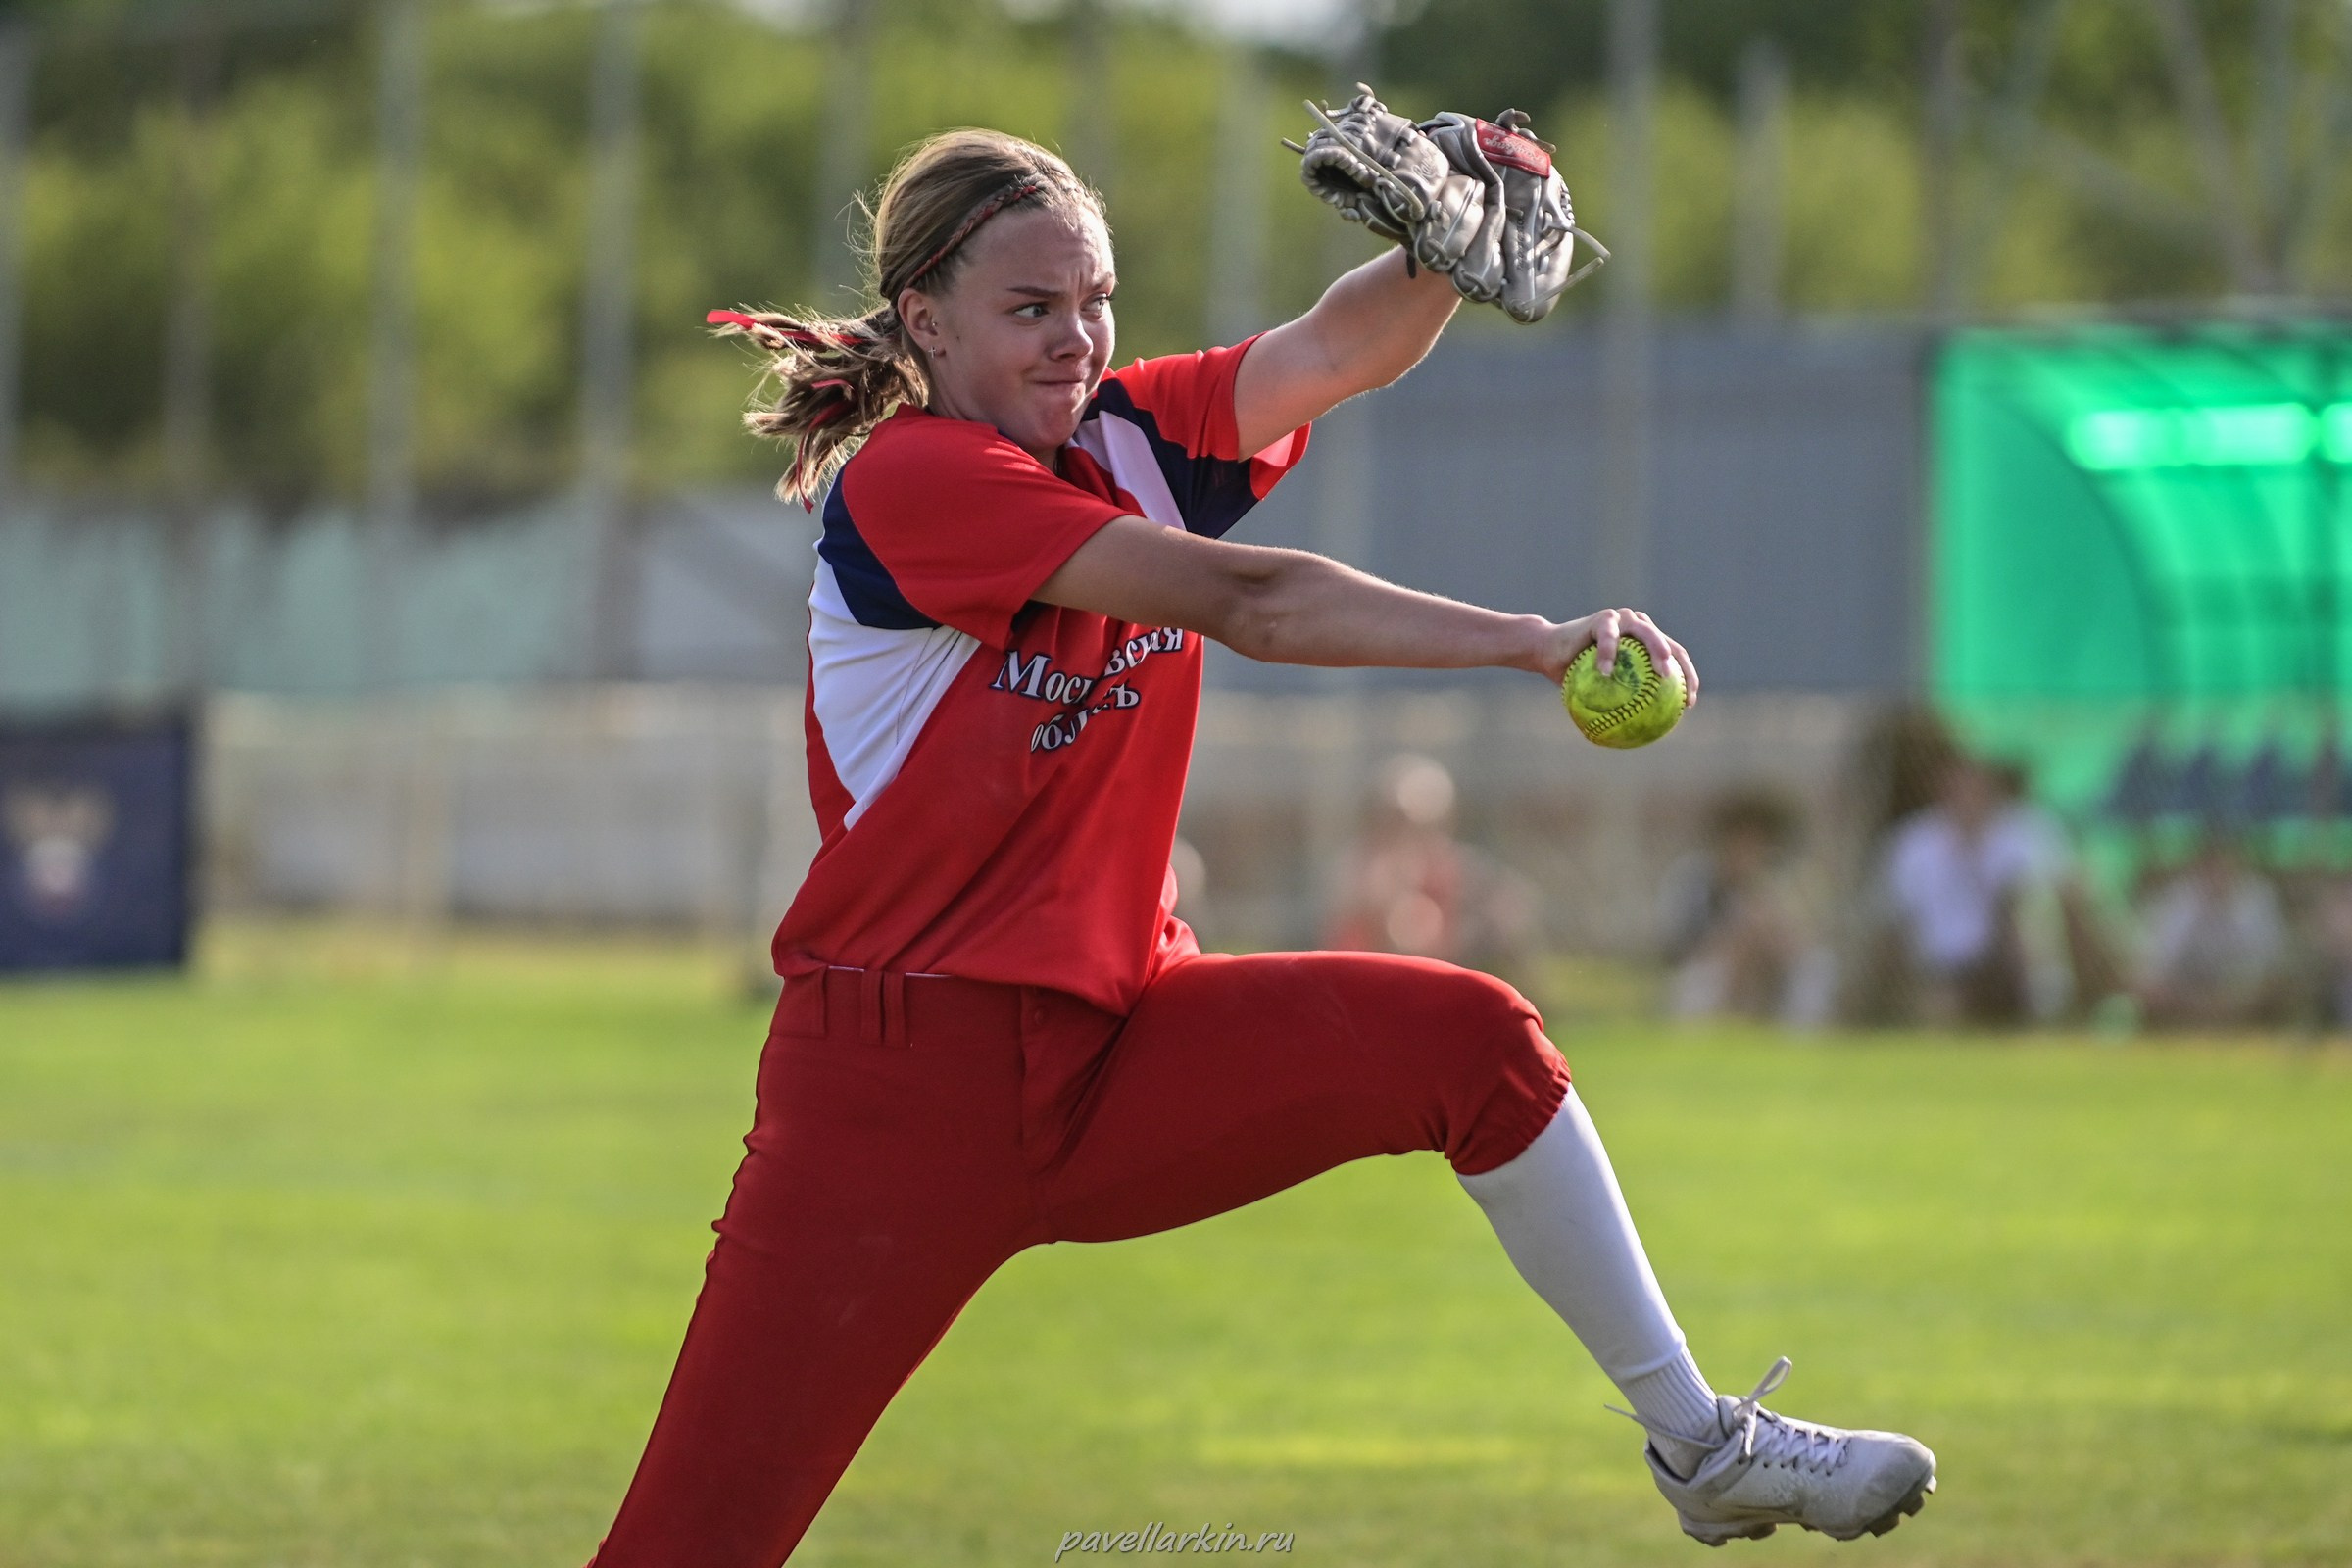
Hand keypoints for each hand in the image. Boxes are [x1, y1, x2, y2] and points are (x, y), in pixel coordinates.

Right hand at [1528, 607, 1697, 706]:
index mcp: (1644, 642)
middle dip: (1680, 665)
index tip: (1688, 704)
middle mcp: (1638, 626)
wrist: (1547, 650)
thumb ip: (1620, 703)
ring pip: (1646, 632)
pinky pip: (1608, 637)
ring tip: (1661, 672)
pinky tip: (1606, 672)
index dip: (1688, 679)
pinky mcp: (1602, 618)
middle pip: (1668, 644)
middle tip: (1680, 688)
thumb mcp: (1599, 691)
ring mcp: (1621, 619)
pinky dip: (1608, 654)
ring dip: (1656, 650)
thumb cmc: (1574, 674)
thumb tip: (1640, 735)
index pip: (1675, 657)